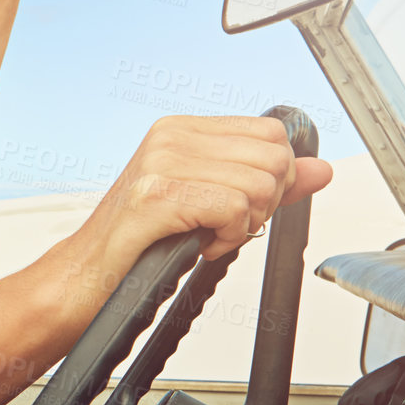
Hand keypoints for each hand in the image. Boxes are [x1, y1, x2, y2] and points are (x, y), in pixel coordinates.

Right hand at [83, 115, 333, 267]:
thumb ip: (266, 182)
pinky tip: (200, 245)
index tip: (242, 204)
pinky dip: (227, 238)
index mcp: (181, 128)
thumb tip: (320, 169)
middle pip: (273, 158)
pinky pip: (233, 209)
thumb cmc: (140, 242)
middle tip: (227, 225)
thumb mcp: (207, 202)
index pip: (270, 132)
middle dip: (265, 203)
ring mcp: (162, 163)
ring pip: (259, 185)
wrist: (84, 275)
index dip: (275, 176)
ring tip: (209, 235)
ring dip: (244, 224)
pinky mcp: (158, 196)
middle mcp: (170, 137)